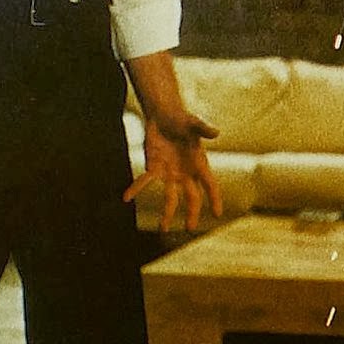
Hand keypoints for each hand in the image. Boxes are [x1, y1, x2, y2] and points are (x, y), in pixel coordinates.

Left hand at [123, 114, 221, 231]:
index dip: (215, 198)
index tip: (217, 214)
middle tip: (190, 227)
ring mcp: (170, 173)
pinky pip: (144, 181)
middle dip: (191, 213)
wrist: (162, 115)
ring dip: (166, 213)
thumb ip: (203, 128)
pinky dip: (135, 188)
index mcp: (199, 164)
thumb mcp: (193, 123)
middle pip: (192, 197)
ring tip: (163, 228)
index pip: (210, 185)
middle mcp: (186, 173)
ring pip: (170, 197)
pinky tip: (126, 197)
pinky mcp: (153, 168)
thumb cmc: (181, 118)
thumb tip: (216, 133)